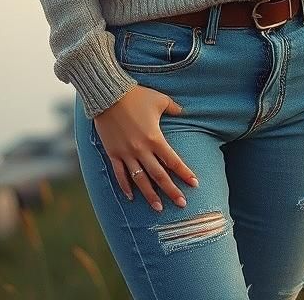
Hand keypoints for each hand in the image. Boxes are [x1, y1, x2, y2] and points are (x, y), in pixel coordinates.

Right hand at [92, 85, 199, 211]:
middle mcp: (141, 150)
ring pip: (140, 180)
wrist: (108, 95)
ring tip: (159, 208)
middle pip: (159, 176)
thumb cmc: (136, 96)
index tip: (194, 184)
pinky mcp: (113, 153)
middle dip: (171, 191)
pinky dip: (125, 187)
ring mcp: (126, 153)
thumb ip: (174, 108)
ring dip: (150, 195)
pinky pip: (120, 174)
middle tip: (182, 204)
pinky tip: (131, 197)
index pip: (173, 161)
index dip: (185, 173)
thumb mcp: (159, 99)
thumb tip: (184, 111)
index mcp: (155, 138)